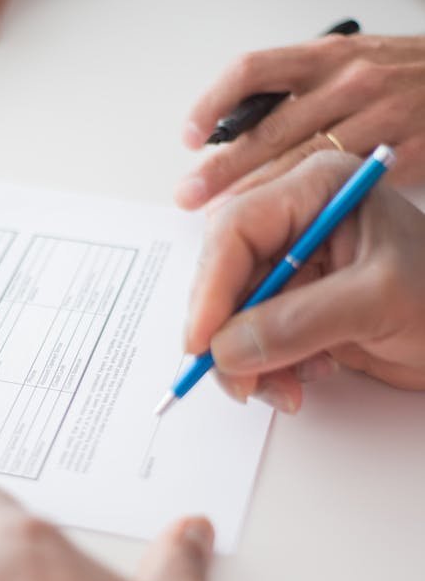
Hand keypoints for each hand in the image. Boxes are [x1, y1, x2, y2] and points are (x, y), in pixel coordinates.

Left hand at [176, 34, 424, 209]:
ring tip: (222, 219)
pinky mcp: (406, 152)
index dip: (213, 104)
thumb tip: (240, 131)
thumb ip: (303, 92)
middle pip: (269, 127)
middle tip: (188, 195)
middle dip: (221, 167)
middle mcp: (349, 81)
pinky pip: (346, 184)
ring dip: (255, 193)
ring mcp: (379, 117)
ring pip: (302, 162)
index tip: (188, 137)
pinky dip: (310, 207)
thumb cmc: (411, 79)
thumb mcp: (356, 64)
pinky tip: (288, 225)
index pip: (253, 71)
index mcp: (328, 56)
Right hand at [185, 150, 424, 412]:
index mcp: (314, 190)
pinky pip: (255, 339)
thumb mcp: (377, 301)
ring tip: (287, 389)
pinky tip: (309, 376)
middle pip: (225, 276)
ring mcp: (294, 267)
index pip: (236, 229)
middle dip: (228, 334)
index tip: (202, 343)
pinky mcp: (295, 306)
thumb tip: (226, 348)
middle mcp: (296, 222)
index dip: (211, 288)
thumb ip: (299, 322)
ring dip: (249, 362)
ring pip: (234, 315)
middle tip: (241, 383)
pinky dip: (270, 368)